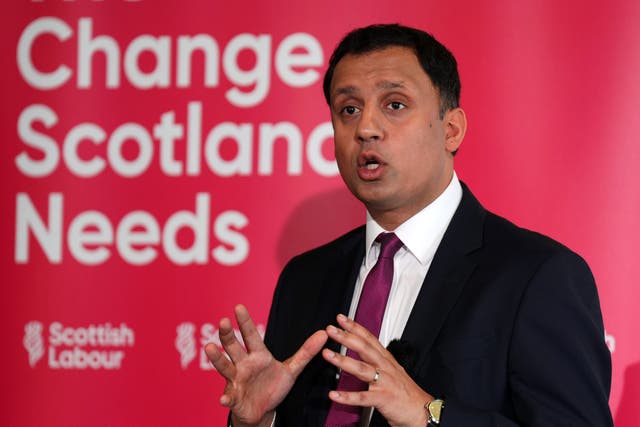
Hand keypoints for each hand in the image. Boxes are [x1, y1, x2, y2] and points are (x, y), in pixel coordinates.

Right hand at [204, 304, 327, 426]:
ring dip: (217, 358)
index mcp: (258, 355)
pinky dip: (225, 398)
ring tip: (209, 347)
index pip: (251, 335)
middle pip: (233, 346)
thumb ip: (306, 352)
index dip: (245, 321)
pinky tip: (223, 398)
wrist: (262, 410)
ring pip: (225, 367)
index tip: (238, 307)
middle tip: (222, 321)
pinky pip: (229, 397)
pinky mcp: (234, 398)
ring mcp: (236, 380)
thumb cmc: (273, 385)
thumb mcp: (292, 369)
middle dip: (227, 335)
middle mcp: (243, 364)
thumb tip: (324, 334)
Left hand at [322, 314, 431, 426]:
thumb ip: (378, 361)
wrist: (422, 411)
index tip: (341, 318)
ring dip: (343, 360)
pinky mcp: (383, 398)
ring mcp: (384, 382)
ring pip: (362, 368)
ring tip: (328, 354)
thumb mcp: (393, 371)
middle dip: (347, 337)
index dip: (355, 327)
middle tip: (331, 329)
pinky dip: (348, 396)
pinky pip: (363, 397)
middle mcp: (385, 367)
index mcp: (386, 359)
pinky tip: (334, 395)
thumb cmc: (406, 393)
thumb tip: (363, 351)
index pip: (369, 338)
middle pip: (364, 348)